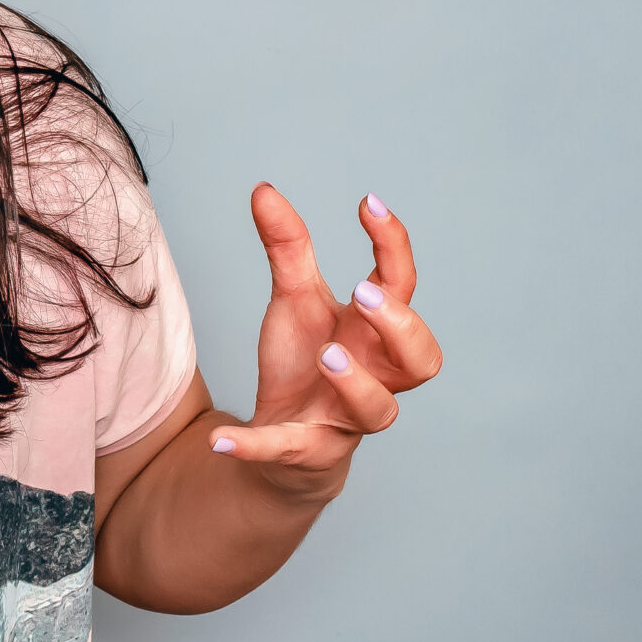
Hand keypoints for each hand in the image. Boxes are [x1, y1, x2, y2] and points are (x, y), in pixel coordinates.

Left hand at [209, 184, 442, 494]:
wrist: (283, 439)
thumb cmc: (304, 360)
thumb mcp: (293, 300)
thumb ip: (287, 248)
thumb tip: (264, 189)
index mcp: (373, 332)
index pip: (402, 287)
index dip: (394, 247)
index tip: (369, 203)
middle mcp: (375, 377)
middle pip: (421, 358)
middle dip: (399, 326)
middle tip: (361, 293)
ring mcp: (346, 418)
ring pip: (377, 410)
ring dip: (355, 382)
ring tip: (326, 356)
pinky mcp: (308, 451)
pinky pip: (289, 452)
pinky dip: (255, 447)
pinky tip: (220, 440)